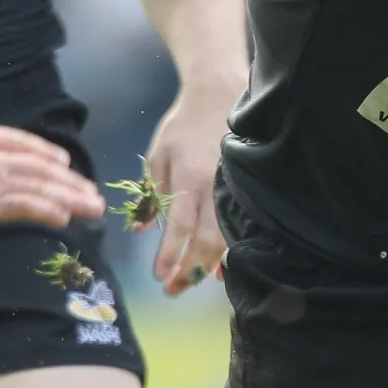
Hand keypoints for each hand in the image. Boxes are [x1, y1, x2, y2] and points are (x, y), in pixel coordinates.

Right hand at [0, 89, 104, 231]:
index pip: (24, 144)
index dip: (47, 155)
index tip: (65, 162)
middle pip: (42, 168)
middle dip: (70, 182)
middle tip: (93, 193)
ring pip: (42, 188)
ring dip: (72, 198)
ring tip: (94, 208)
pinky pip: (26, 207)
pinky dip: (48, 211)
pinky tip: (66, 218)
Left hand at [139, 85, 233, 294]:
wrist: (220, 96)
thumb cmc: (183, 126)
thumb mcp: (156, 154)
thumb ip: (150, 192)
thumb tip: (141, 228)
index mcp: (188, 178)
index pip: (180, 226)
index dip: (170, 254)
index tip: (159, 277)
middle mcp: (214, 188)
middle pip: (205, 240)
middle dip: (189, 270)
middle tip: (173, 290)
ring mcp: (233, 189)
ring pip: (225, 238)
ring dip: (208, 266)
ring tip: (192, 284)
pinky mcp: (245, 190)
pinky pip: (238, 228)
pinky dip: (228, 251)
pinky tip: (219, 268)